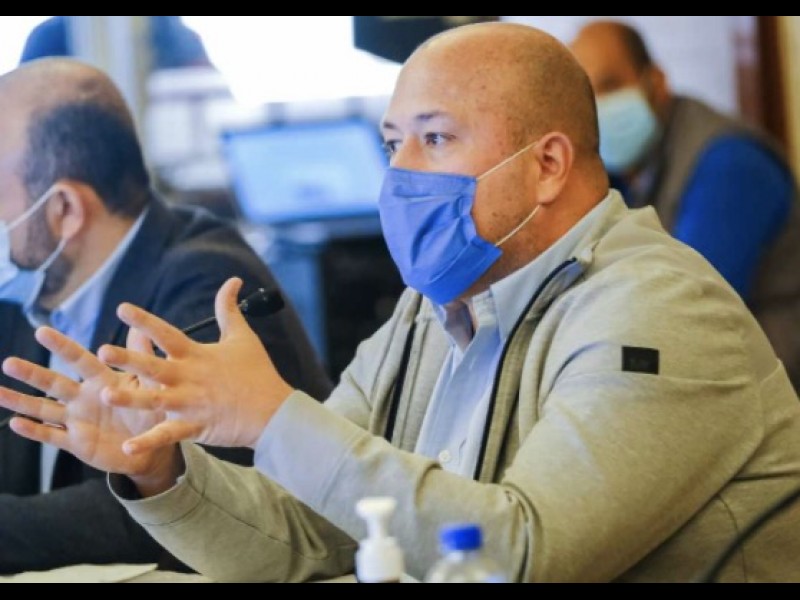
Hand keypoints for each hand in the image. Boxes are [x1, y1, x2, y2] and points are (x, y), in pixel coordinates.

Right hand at [0, 325, 174, 479]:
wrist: (152, 446)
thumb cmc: (151, 409)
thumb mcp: (149, 384)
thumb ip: (141, 358)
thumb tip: (141, 326)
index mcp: (102, 380)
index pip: (79, 360)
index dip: (62, 347)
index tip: (41, 331)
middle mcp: (84, 397)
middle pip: (53, 383)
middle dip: (32, 374)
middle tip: (8, 362)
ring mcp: (77, 420)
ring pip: (44, 409)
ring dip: (21, 401)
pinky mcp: (76, 442)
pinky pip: (51, 436)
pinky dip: (34, 431)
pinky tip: (14, 424)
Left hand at [98, 277, 293, 454]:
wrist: (273, 411)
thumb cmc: (258, 372)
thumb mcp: (243, 337)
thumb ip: (229, 309)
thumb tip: (233, 280)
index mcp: (197, 355)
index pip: (167, 334)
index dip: (145, 321)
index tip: (122, 309)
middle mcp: (189, 378)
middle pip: (153, 367)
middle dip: (128, 359)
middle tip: (102, 351)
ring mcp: (191, 404)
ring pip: (155, 401)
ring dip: (130, 399)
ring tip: (105, 395)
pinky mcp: (195, 427)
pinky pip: (167, 435)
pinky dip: (148, 442)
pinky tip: (127, 447)